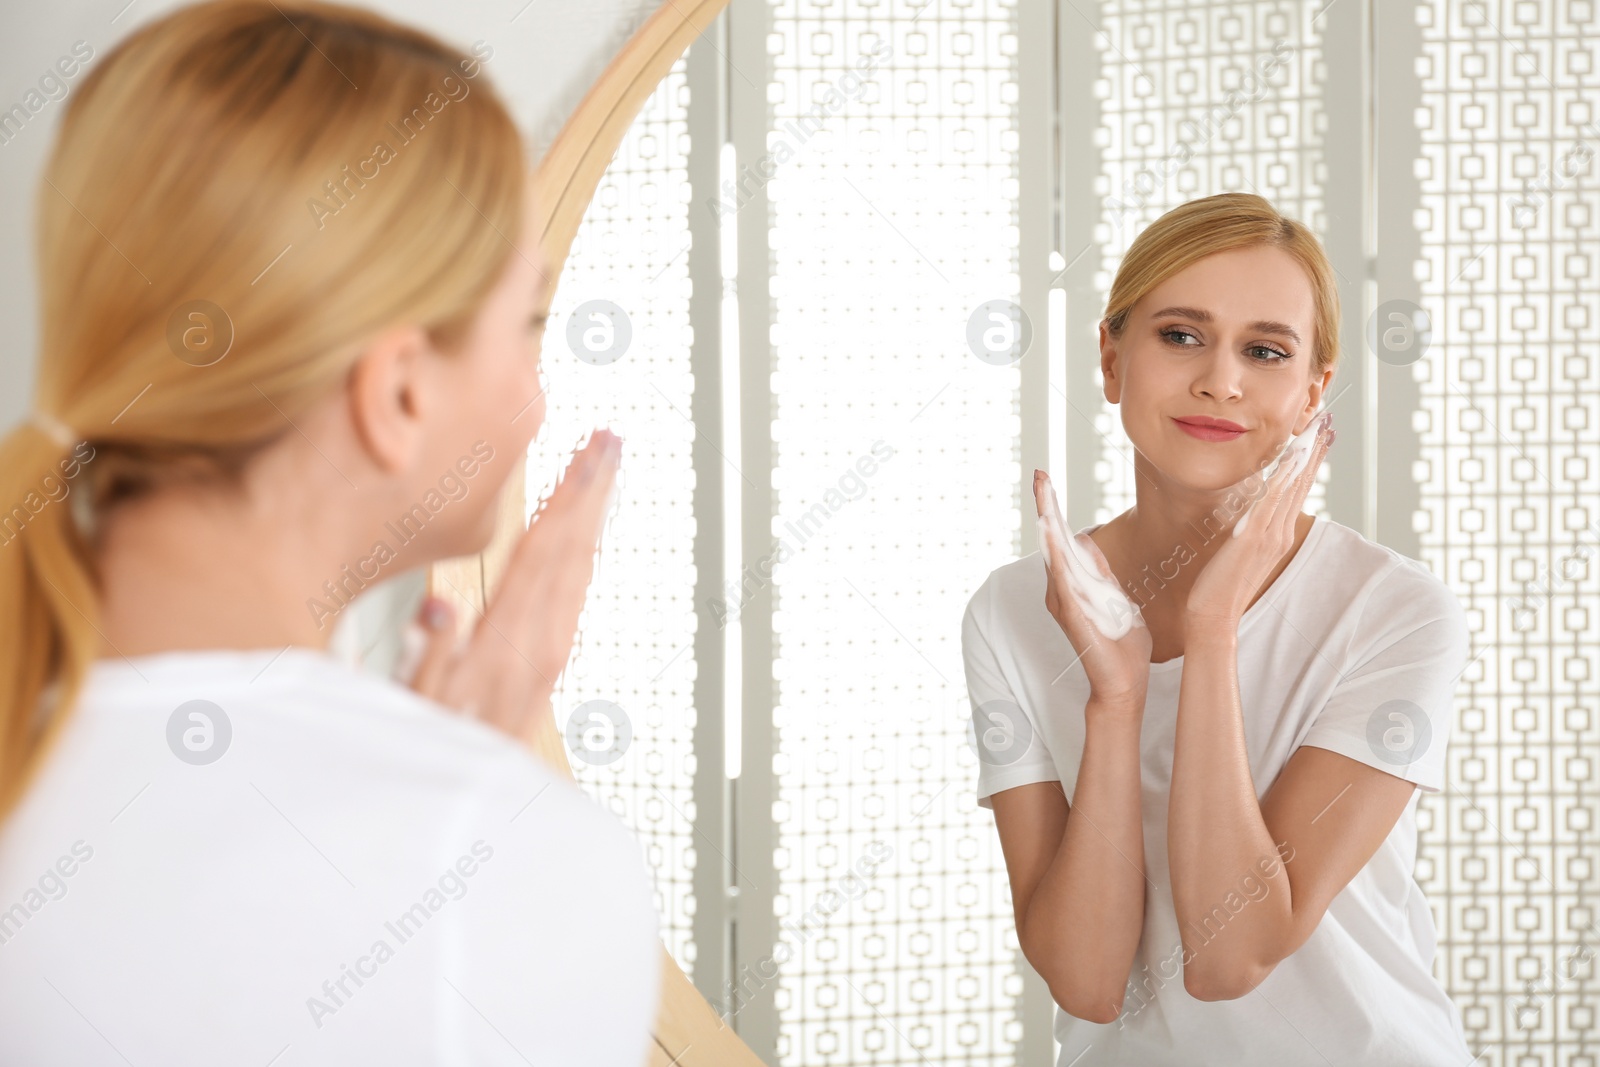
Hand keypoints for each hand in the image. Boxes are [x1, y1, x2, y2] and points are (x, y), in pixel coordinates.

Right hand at [402, 429, 622, 744]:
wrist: (466, 818)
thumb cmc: (429, 758)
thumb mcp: (413, 711)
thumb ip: (427, 659)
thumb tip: (440, 607)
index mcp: (508, 646)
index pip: (545, 552)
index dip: (569, 497)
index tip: (588, 452)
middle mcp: (539, 648)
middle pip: (574, 553)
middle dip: (592, 493)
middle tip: (610, 442)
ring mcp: (548, 659)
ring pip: (580, 572)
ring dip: (591, 519)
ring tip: (601, 477)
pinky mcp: (547, 671)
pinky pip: (574, 599)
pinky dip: (580, 558)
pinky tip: (579, 545)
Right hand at [1033, 470, 1152, 706]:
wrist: (1123, 683)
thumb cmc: (1121, 645)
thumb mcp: (1114, 596)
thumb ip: (1099, 570)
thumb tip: (1085, 539)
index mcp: (1072, 583)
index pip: (1060, 540)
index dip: (1052, 509)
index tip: (1045, 480)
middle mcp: (1061, 590)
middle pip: (1050, 542)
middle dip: (1045, 507)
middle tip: (1039, 476)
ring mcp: (1063, 602)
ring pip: (1052, 555)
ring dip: (1047, 524)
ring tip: (1043, 495)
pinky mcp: (1072, 614)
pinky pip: (1063, 579)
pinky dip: (1057, 556)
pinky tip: (1054, 536)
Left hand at [1186, 411, 1333, 624]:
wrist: (1213, 615)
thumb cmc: (1219, 584)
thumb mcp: (1238, 550)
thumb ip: (1248, 530)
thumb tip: (1247, 512)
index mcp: (1277, 533)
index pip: (1298, 489)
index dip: (1310, 461)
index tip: (1320, 435)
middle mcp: (1280, 532)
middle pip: (1303, 482)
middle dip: (1316, 449)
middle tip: (1328, 419)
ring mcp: (1270, 535)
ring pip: (1293, 486)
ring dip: (1306, 455)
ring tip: (1317, 428)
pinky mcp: (1254, 538)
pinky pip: (1273, 501)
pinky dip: (1285, 478)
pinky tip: (1292, 457)